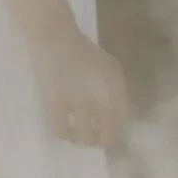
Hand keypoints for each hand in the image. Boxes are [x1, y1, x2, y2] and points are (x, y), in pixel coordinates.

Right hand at [31, 24, 129, 147]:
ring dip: (79, 139)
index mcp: (117, 87)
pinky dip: (63, 134)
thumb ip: (116, 92)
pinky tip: (62, 126)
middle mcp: (103, 97)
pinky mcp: (58, 102)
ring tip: (74, 132)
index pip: (122, 124)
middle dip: (98, 141)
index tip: (103, 131)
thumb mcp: (109, 68)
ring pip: (84, 139)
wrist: (55, 35)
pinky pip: (61, 131)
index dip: (113, 132)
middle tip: (90, 136)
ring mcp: (80, 101)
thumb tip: (118, 119)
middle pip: (106, 137)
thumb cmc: (82, 50)